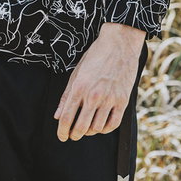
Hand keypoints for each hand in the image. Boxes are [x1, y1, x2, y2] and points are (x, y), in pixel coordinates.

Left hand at [53, 23, 145, 141]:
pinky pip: (113, 124)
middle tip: (73, 135)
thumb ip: (66, 96)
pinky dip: (105, 129)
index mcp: (79, 88)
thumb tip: (57, 115)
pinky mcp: (123, 101)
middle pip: (80, 127)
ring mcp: (109, 99)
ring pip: (96, 128)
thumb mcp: (76, 72)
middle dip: (74, 135)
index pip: (66, 118)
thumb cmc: (96, 56)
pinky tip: (101, 125)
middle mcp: (93, 95)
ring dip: (89, 132)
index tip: (62, 136)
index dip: (62, 131)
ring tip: (87, 127)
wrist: (119, 44)